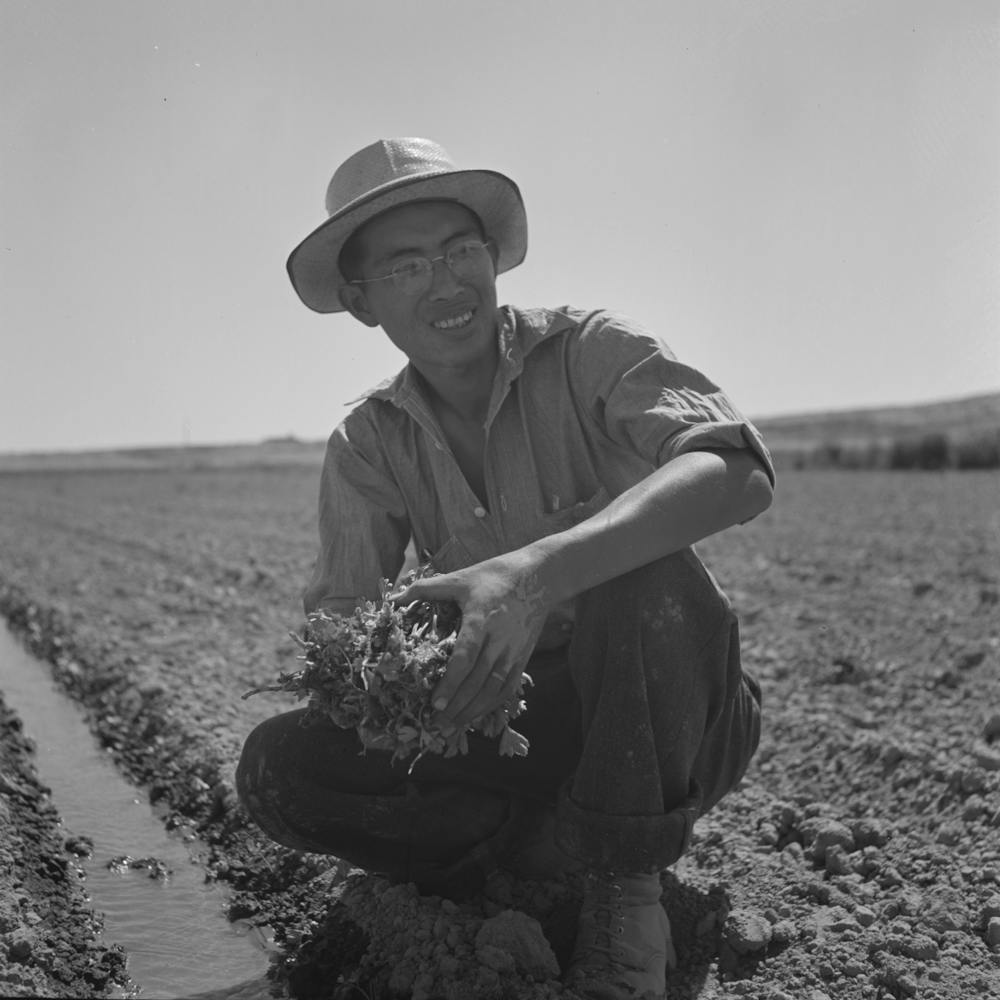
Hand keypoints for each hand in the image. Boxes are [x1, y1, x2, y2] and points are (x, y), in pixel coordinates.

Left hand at [392, 551, 551, 729]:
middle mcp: (499, 640)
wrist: (539, 578)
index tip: (435, 703)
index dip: (450, 683)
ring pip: (493, 690)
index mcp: (481, 620)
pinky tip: (473, 715)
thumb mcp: (460, 578)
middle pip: (477, 681)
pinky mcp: (523, 658)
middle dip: (456, 706)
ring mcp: (513, 652)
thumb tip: (395, 598)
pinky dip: (490, 705)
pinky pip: (507, 688)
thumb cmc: (495, 576)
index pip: (466, 658)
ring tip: (450, 727)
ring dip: (472, 712)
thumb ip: (426, 589)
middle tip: (435, 724)